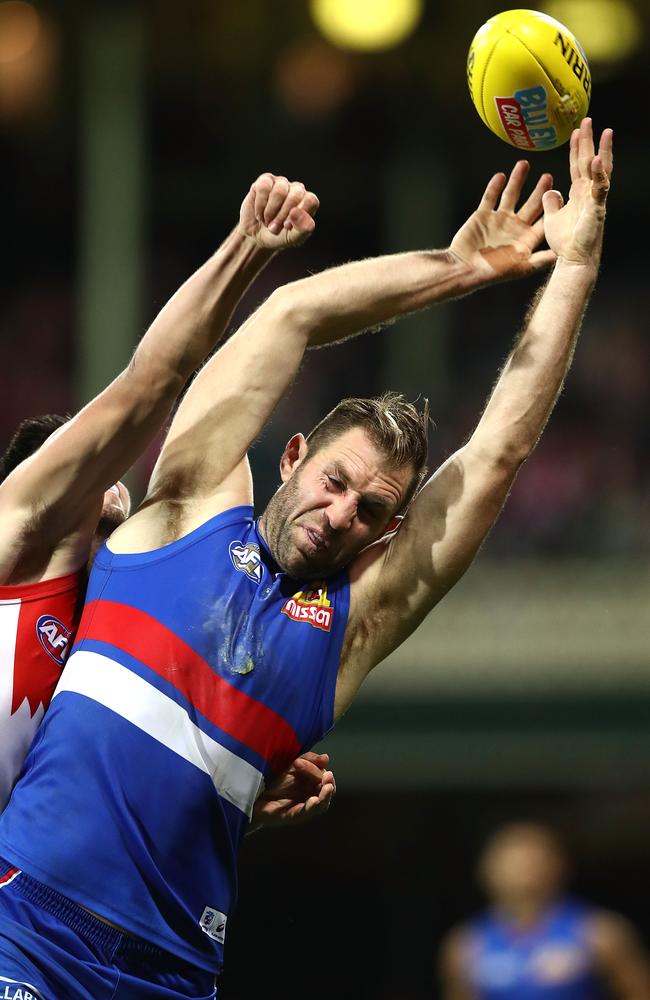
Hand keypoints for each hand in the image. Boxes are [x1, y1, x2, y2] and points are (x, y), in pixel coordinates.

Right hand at [239, 173, 318, 249]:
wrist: (256, 236)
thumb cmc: (278, 236)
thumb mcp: (293, 239)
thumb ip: (302, 229)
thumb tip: (297, 211)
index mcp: (307, 202)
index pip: (310, 200)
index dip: (298, 214)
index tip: (286, 226)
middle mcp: (296, 189)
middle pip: (295, 195)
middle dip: (282, 215)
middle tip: (274, 227)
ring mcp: (281, 183)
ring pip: (279, 191)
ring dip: (270, 211)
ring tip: (267, 220)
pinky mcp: (265, 181)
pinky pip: (264, 187)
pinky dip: (260, 204)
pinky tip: (259, 212)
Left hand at [252, 752, 335, 827]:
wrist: (254, 792)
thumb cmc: (275, 778)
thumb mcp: (292, 765)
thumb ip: (309, 760)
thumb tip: (326, 758)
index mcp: (313, 783)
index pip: (324, 777)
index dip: (315, 769)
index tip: (298, 762)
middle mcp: (311, 796)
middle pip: (327, 792)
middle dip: (328, 784)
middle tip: (327, 777)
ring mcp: (303, 808)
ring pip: (321, 806)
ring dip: (325, 797)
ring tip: (327, 788)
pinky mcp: (291, 816)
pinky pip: (304, 814)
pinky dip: (310, 808)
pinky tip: (314, 800)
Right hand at [449, 161, 556, 284]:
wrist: (463, 269)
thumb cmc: (490, 272)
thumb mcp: (519, 268)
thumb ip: (539, 260)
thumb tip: (559, 255)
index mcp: (525, 239)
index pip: (543, 221)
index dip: (552, 209)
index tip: (561, 195)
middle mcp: (514, 228)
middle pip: (531, 205)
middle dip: (540, 191)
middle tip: (548, 177)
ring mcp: (498, 220)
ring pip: (511, 195)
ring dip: (517, 181)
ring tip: (524, 165)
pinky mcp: (482, 215)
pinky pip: (490, 197)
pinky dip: (494, 186)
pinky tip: (500, 176)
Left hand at [543, 118, 612, 264]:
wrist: (573, 260)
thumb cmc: (565, 242)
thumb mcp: (551, 218)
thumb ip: (551, 203)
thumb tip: (550, 191)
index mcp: (578, 193)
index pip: (577, 165)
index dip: (576, 148)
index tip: (575, 131)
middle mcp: (588, 193)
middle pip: (589, 161)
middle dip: (588, 141)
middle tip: (588, 120)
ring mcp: (594, 199)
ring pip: (600, 170)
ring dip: (602, 150)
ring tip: (604, 132)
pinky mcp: (596, 209)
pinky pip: (600, 188)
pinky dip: (599, 174)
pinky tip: (597, 160)